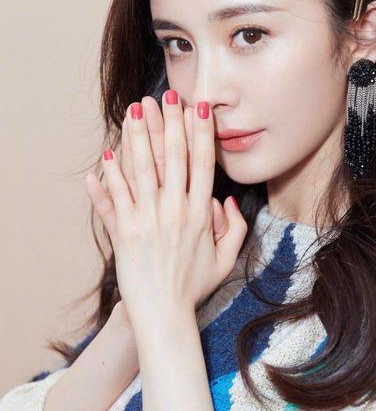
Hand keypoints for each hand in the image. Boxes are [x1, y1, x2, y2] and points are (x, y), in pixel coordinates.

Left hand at [84, 91, 246, 330]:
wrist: (164, 315)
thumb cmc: (195, 287)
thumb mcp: (226, 260)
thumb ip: (235, 228)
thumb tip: (226, 199)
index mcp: (200, 214)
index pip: (202, 163)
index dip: (200, 132)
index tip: (198, 107)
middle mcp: (173, 210)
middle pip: (171, 157)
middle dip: (168, 122)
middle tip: (164, 95)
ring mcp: (146, 220)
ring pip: (141, 169)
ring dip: (137, 136)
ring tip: (135, 111)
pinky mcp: (123, 232)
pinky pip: (113, 198)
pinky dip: (107, 176)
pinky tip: (104, 153)